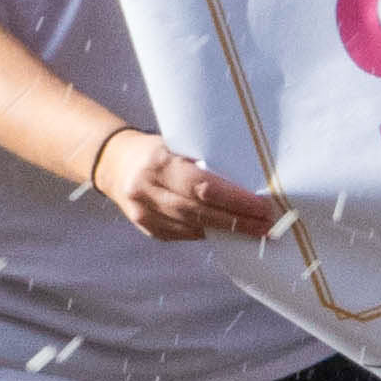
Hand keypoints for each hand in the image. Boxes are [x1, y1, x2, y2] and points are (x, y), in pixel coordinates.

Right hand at [87, 125, 282, 242]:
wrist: (114, 163)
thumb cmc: (157, 150)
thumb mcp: (177, 146)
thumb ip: (204, 162)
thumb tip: (247, 182)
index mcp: (158, 164)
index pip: (201, 186)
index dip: (234, 200)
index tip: (262, 207)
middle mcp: (146, 190)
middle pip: (198, 212)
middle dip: (236, 221)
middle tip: (267, 226)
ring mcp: (142, 213)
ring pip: (191, 227)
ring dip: (226, 231)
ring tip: (255, 232)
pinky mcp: (145, 228)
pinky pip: (182, 235)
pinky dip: (206, 233)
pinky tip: (227, 232)